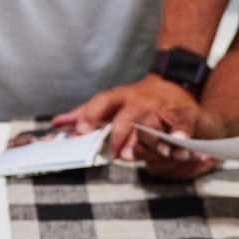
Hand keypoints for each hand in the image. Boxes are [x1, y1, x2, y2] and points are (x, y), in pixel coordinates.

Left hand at [59, 75, 205, 162]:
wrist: (173, 84)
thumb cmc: (137, 100)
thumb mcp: (110, 102)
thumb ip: (85, 113)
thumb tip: (56, 124)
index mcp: (120, 97)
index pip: (102, 102)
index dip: (91, 114)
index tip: (80, 129)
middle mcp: (139, 101)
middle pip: (126, 117)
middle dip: (116, 135)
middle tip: (108, 153)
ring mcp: (160, 107)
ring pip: (151, 121)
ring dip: (142, 138)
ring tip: (132, 155)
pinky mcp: (182, 113)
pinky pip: (181, 123)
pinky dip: (180, 134)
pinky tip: (178, 144)